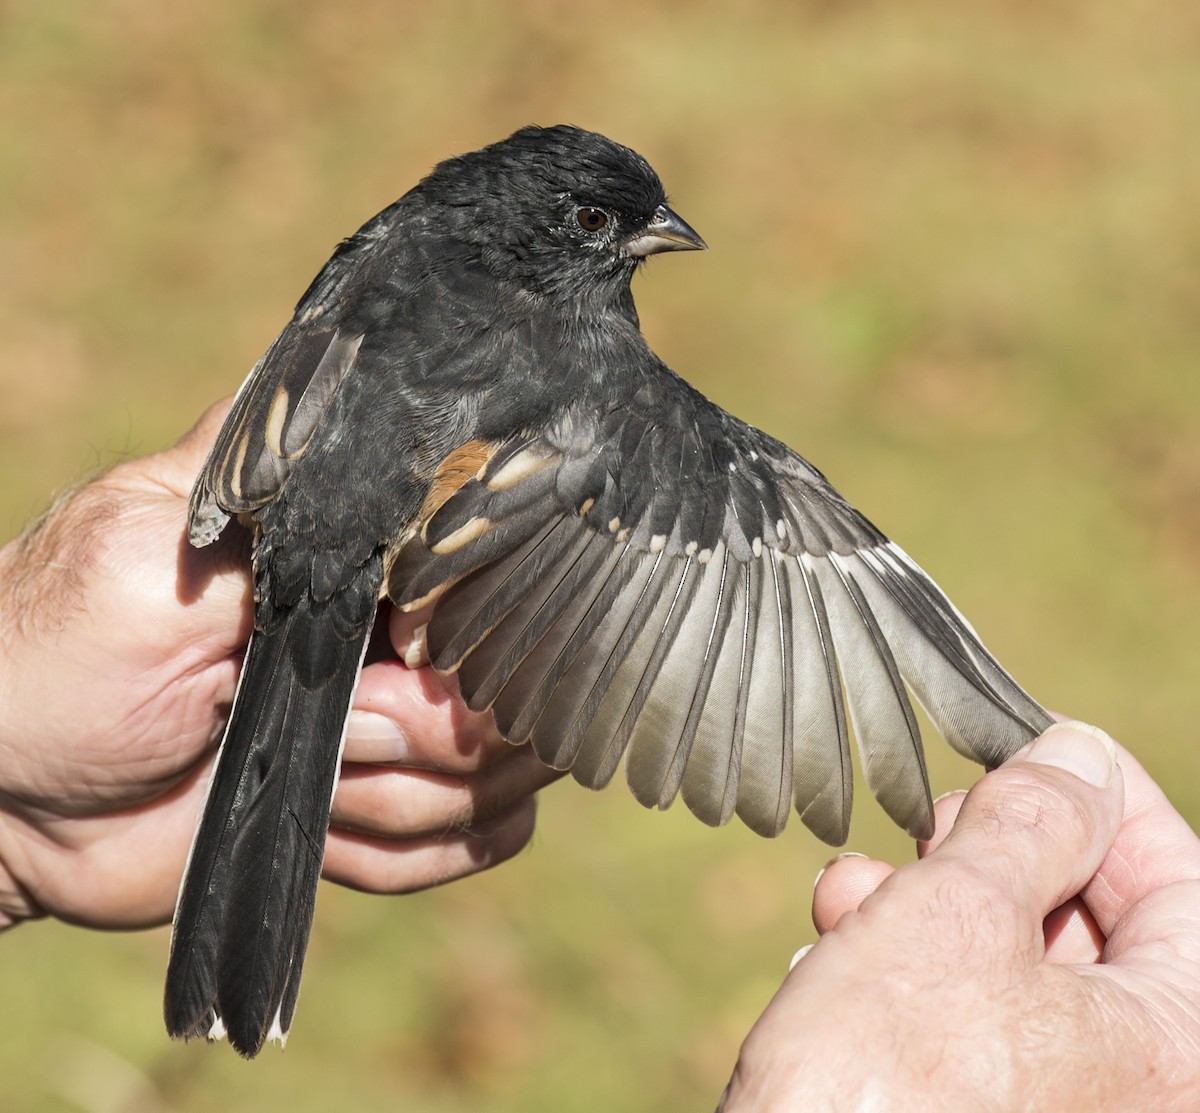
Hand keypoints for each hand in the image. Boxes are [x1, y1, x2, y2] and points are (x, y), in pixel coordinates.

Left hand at [0, 403, 557, 930]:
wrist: (15, 807)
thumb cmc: (58, 661)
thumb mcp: (144, 545)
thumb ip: (262, 491)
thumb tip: (362, 397)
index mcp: (361, 555)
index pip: (500, 575)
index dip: (468, 640)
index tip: (380, 678)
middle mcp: (405, 629)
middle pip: (526, 683)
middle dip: (433, 738)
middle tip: (340, 736)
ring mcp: (414, 720)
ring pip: (516, 771)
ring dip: (407, 801)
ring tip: (315, 784)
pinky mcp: (406, 802)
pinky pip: (488, 838)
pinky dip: (411, 854)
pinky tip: (332, 831)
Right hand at [719, 722, 1199, 1111]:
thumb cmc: (877, 1094)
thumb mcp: (954, 917)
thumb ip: (1028, 822)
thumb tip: (1075, 754)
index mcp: (1181, 1050)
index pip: (1181, 875)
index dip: (1101, 794)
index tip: (1031, 745)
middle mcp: (1141, 1093)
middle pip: (1093, 919)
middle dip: (989, 856)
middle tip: (927, 827)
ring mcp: (1064, 1112)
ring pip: (1018, 966)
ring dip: (929, 909)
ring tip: (855, 897)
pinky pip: (975, 1026)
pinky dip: (911, 975)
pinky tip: (841, 960)